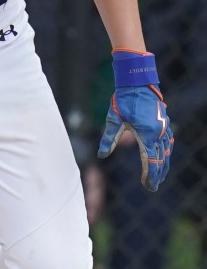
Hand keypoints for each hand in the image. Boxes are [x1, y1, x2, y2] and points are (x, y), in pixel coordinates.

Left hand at [97, 51, 172, 191]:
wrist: (138, 81)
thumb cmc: (124, 99)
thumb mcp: (114, 119)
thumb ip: (108, 138)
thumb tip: (101, 155)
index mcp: (147, 134)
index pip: (150, 160)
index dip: (150, 174)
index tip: (148, 185)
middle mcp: (158, 132)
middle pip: (161, 158)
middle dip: (157, 173)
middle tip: (153, 187)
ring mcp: (163, 126)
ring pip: (167, 150)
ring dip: (164, 164)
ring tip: (160, 176)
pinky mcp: (164, 121)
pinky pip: (168, 140)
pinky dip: (167, 151)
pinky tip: (164, 156)